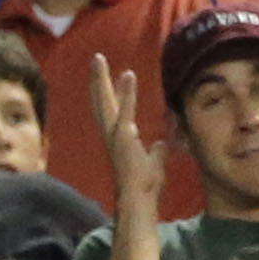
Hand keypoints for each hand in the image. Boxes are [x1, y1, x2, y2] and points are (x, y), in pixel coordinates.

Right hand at [89, 56, 166, 211]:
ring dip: (102, 80)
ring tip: (99, 60)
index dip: (115, 93)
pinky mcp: (123, 138)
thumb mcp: (155, 163)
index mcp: (119, 139)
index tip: (117, 75)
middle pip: (102, 102)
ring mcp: (115, 136)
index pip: (114, 111)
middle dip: (99, 80)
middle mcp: (112, 135)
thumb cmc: (146, 187)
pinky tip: (128, 75)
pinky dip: (127, 93)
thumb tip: (162, 143)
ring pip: (105, 102)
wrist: (139, 201)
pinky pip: (125, 111)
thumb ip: (157, 151)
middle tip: (97, 58)